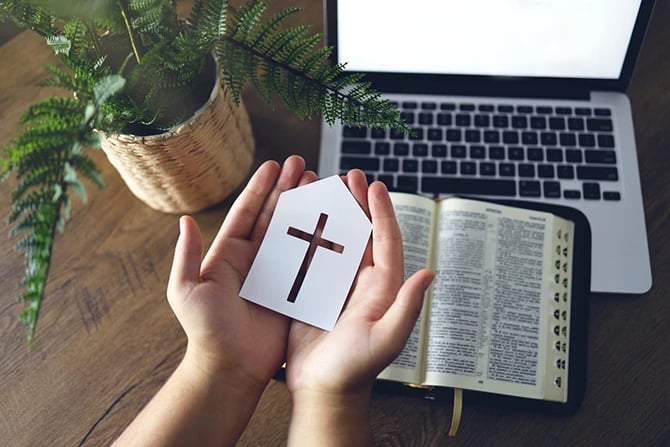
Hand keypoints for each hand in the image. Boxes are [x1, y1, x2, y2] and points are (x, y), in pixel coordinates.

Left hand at [167, 155, 316, 389]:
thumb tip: (185, 220)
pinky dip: (321, 242)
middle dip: (287, 189)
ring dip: (306, 209)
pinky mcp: (294, 291)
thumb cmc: (204, 332)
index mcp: (229, 255)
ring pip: (294, 234)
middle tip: (303, 165)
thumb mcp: (186, 291)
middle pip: (274, 217)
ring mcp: (276, 275)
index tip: (273, 165)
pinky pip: (309, 262)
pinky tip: (334, 223)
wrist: (229, 369)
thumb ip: (187, 256)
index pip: (247, 213)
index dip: (260, 188)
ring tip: (321, 185)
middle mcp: (254, 260)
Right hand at [285, 170, 433, 445]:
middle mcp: (363, 283)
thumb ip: (407, 307)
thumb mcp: (386, 339)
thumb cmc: (356, 370)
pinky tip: (299, 220)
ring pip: (338, 241)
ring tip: (325, 189)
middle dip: (358, 204)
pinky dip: (308, 236)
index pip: (386, 241)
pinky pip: (313, 258)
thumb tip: (428, 273)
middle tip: (350, 176)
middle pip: (363, 234)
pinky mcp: (314, 294)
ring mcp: (338, 287)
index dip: (382, 212)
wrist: (325, 391)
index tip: (376, 186)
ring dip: (333, 214)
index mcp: (382, 288)